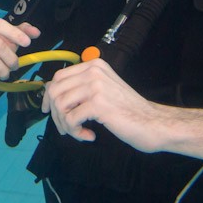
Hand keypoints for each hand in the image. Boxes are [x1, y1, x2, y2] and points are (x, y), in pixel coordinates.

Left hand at [42, 58, 202, 161]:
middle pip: (55, 91)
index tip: (49, 111)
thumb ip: (82, 88)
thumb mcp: (103, 91)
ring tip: (80, 133)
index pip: (58, 77)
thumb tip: (52, 96)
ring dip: (66, 125)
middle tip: (67, 129)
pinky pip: (70, 119)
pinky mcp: (97, 103)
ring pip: (60, 105)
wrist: (153, 123)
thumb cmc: (128, 112)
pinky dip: (75, 132)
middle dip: (56, 114)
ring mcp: (95, 86)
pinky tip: (90, 136)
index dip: (48, 96)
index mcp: (94, 66)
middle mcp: (93, 71)